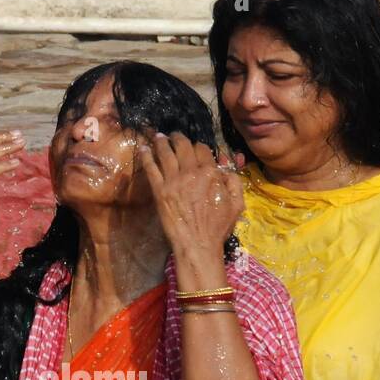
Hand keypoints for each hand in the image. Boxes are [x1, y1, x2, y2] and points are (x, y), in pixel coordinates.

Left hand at [138, 132, 244, 259]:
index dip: (199, 146)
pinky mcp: (159, 191)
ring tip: (158, 136)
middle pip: (183, 146)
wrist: (197, 245)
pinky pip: (151, 169)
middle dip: (178, 138)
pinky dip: (146, 156)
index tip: (195, 148)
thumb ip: (234, 182)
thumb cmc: (218, 228)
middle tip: (174, 135)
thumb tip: (225, 167)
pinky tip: (143, 148)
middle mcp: (191, 172)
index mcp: (211, 173)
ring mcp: (173, 181)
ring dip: (161, 142)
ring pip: (165, 153)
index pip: (202, 149)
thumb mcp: (236, 204)